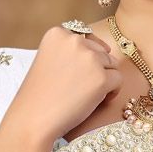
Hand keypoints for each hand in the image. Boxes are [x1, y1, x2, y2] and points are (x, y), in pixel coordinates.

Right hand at [11, 23, 122, 143]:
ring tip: (88, 96)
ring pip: (112, 65)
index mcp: (58, 33)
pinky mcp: (101, 77)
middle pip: (101, 52)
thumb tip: (105, 50)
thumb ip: (70, 52)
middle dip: (96, 69)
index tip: (74, 76)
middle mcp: (74, 40)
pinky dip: (112, 92)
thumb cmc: (40, 95)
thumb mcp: (49, 61)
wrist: (33, 119)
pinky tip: (96, 101)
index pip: (86, 39)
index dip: (84, 59)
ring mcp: (89, 58)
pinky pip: (119, 80)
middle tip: (80, 89)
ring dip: (105, 80)